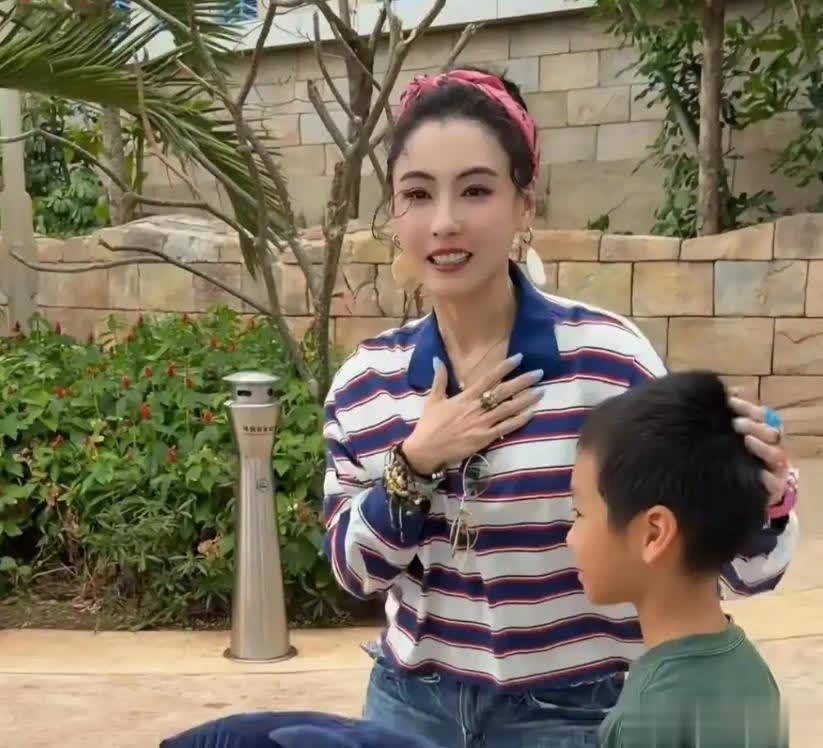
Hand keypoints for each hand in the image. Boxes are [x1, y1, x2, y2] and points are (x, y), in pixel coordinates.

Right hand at [403, 354, 542, 474]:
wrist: (426, 449)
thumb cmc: (429, 424)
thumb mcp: (433, 399)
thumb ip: (439, 379)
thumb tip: (437, 359)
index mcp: (464, 397)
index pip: (488, 378)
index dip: (504, 367)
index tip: (519, 358)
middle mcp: (475, 408)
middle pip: (503, 392)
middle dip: (522, 381)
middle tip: (539, 373)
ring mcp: (481, 424)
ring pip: (508, 409)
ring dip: (526, 399)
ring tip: (541, 391)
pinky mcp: (484, 439)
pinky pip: (505, 428)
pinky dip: (519, 421)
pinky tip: (531, 413)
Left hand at [729, 394, 789, 505]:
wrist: (726, 489)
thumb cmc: (726, 455)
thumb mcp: (723, 435)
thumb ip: (724, 417)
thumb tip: (719, 394)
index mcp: (760, 432)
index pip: (760, 414)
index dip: (747, 407)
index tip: (730, 402)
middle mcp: (771, 447)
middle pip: (770, 432)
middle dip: (754, 426)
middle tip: (736, 423)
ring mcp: (774, 467)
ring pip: (776, 454)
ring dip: (762, 446)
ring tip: (747, 440)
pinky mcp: (773, 487)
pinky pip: (774, 482)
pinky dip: (766, 477)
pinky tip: (757, 473)